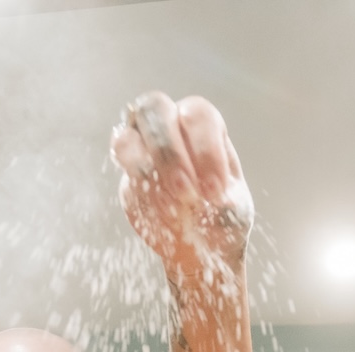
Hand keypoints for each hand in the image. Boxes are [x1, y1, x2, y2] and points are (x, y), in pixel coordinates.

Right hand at [112, 91, 253, 278]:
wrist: (197, 239)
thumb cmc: (220, 216)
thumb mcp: (233, 215)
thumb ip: (228, 209)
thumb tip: (220, 202)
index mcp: (204, 124)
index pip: (199, 116)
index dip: (205, 151)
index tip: (214, 193)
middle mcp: (170, 121)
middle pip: (155, 109)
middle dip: (169, 154)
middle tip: (186, 195)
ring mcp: (142, 140)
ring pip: (128, 134)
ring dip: (146, 171)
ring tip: (170, 208)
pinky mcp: (127, 166)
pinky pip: (120, 161)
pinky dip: (136, 185)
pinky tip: (155, 208)